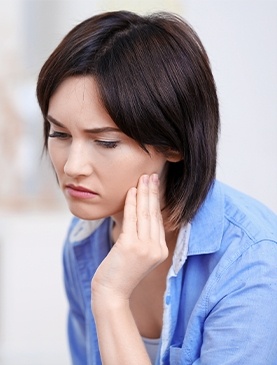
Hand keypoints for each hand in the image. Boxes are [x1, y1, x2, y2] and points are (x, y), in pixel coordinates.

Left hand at [91, 173, 167, 303]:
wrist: (111, 293)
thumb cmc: (120, 273)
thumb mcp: (137, 255)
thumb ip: (143, 238)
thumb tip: (139, 214)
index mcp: (160, 250)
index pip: (158, 220)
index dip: (156, 201)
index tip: (154, 186)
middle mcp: (156, 248)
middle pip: (154, 214)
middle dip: (152, 192)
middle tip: (151, 175)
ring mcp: (145, 248)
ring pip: (145, 214)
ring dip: (144, 193)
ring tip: (143, 178)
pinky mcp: (131, 246)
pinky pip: (131, 219)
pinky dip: (131, 203)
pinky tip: (132, 191)